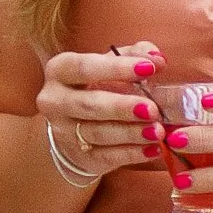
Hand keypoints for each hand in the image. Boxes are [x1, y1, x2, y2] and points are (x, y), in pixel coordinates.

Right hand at [36, 40, 170, 187]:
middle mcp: (55, 101)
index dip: (116, 68)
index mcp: (60, 71)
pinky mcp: (79, 156)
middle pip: (89, 104)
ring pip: (99, 133)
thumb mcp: (110, 65)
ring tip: (158, 131)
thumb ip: (135, 55)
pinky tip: (153, 149)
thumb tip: (158, 58)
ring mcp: (64, 132)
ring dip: (131, 133)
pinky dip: (132, 153)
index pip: (85, 67)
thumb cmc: (97, 87)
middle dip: (123, 107)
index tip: (149, 68)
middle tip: (153, 109)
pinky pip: (107, 156)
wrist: (74, 126)